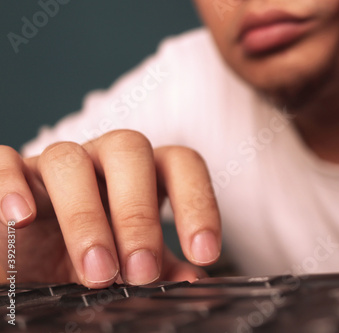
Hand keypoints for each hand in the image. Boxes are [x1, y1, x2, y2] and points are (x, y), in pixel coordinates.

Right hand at [0, 130, 220, 287]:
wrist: (29, 257)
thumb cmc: (88, 252)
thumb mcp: (129, 261)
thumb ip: (163, 267)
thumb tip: (196, 281)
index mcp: (142, 174)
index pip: (181, 164)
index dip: (198, 202)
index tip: (202, 253)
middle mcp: (102, 159)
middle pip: (130, 150)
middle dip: (138, 213)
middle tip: (142, 271)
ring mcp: (54, 164)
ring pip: (69, 159)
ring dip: (85, 217)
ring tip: (98, 271)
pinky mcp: (10, 174)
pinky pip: (5, 161)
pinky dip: (11, 185)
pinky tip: (20, 220)